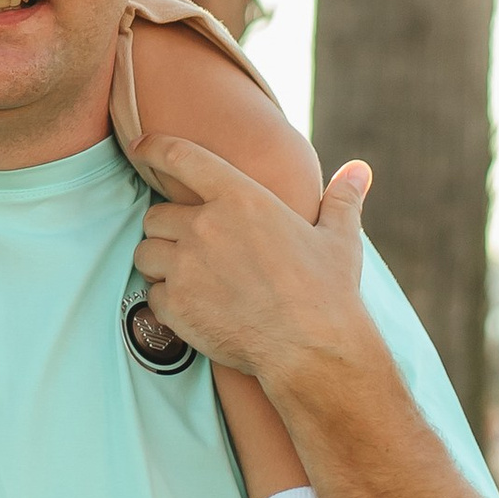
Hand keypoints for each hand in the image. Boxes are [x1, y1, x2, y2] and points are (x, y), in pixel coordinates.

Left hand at [130, 142, 373, 389]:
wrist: (313, 351)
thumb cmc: (328, 293)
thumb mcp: (339, 238)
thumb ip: (341, 200)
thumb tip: (359, 170)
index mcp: (240, 198)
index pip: (181, 157)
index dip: (154, 147)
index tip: (139, 146)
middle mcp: (205, 226)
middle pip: (155, 215)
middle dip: (167, 230)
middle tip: (193, 249)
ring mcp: (186, 266)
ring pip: (146, 253)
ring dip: (160, 263)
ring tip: (190, 279)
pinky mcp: (176, 304)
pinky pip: (152, 295)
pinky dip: (166, 302)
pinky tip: (194, 310)